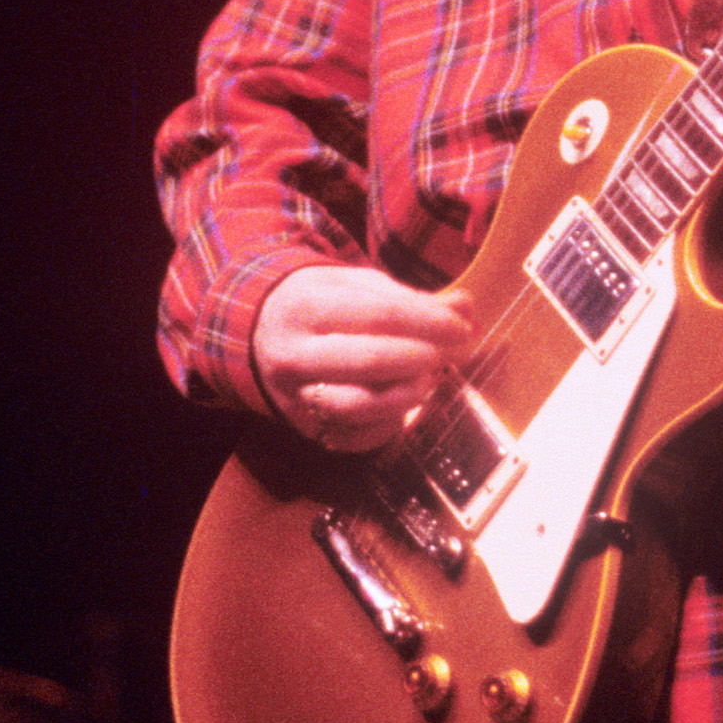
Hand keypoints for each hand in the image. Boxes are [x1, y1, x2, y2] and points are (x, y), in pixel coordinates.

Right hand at [255, 263, 474, 452]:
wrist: (257, 331)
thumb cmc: (321, 302)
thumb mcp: (357, 285)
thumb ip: (411, 298)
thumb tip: (465, 309)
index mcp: (307, 307)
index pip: (381, 315)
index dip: (430, 322)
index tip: (462, 327)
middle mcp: (294, 354)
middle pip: (371, 361)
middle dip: (424, 357)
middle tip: (455, 352)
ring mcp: (295, 396)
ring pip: (360, 405)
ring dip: (408, 394)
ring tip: (432, 378)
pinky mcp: (302, 427)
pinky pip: (353, 437)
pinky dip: (388, 424)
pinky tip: (406, 405)